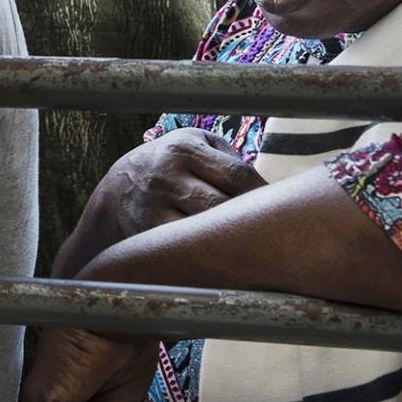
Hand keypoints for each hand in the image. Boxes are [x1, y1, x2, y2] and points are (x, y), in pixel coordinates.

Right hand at [60, 129, 263, 272]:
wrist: (117, 191)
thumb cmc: (170, 167)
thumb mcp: (192, 144)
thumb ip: (229, 158)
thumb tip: (273, 187)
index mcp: (183, 149)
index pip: (238, 175)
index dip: (266, 195)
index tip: (284, 209)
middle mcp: (166, 176)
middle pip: (224, 205)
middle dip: (250, 220)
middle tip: (274, 233)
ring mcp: (153, 206)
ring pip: (206, 230)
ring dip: (232, 239)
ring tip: (252, 246)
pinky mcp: (146, 233)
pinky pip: (186, 248)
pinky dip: (208, 253)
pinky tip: (223, 256)